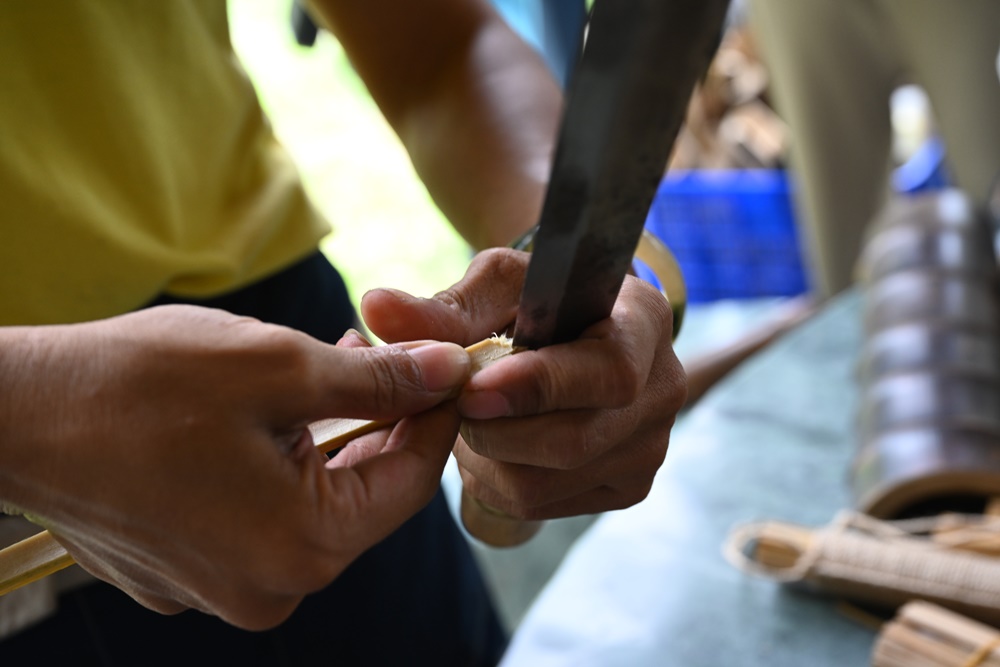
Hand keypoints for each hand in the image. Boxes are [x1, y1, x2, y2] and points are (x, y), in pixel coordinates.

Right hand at [0, 305, 470, 628]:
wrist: (12, 416)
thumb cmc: (138, 385)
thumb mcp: (277, 366)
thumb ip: (377, 380)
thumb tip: (451, 374)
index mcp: (301, 546)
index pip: (410, 481)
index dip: (438, 416)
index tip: (453, 368)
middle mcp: (268, 588)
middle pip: (362, 496)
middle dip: (384, 422)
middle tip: (390, 355)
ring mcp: (221, 587)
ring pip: (312, 502)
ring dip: (331, 437)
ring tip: (332, 366)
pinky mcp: (187, 570)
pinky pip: (262, 515)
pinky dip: (279, 463)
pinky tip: (267, 410)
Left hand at [361, 248, 687, 519]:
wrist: (576, 331)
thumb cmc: (537, 300)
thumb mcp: (497, 286)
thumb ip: (444, 305)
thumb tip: (377, 307)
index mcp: (645, 323)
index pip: (608, 371)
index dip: (539, 387)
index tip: (472, 389)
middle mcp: (664, 389)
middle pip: (574, 439)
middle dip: (495, 429)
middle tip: (454, 403)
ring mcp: (649, 447)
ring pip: (547, 482)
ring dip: (487, 457)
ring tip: (473, 419)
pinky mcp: (625, 486)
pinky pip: (544, 505)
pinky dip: (499, 480)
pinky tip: (494, 445)